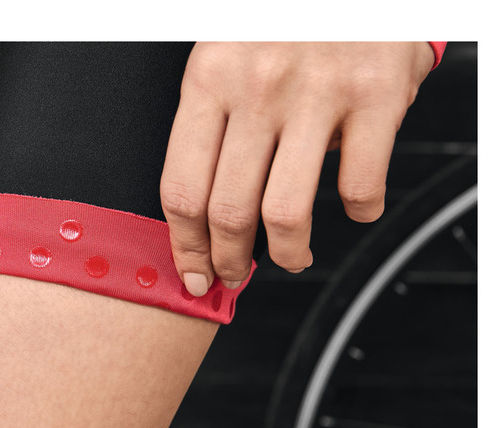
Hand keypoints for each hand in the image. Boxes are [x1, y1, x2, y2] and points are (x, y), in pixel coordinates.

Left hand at [160, 42, 435, 295]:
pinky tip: (355, 208)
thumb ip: (213, 122)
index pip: (182, 187)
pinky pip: (360, 183)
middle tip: (234, 272)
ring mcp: (317, 92)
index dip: (184, 244)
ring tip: (293, 256)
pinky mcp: (375, 94)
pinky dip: (360, 211)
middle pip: (228, 210)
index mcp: (208, 79)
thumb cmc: (279, 21)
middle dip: (228, 260)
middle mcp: (257, 88)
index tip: (192, 270)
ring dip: (288, 253)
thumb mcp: (225, 56)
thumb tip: (205, 209)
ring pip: (286, 213)